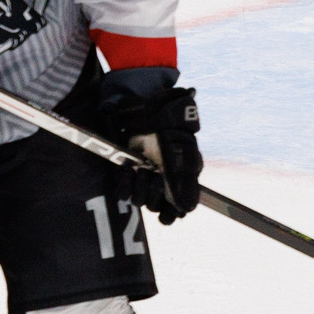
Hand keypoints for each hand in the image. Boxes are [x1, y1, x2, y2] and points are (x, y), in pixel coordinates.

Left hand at [100, 69, 201, 222]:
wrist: (143, 99)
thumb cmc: (167, 115)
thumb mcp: (185, 138)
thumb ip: (188, 166)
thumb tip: (189, 204)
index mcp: (182, 173)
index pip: (181, 206)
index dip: (175, 213)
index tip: (170, 213)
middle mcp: (163, 179)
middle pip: (159, 206)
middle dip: (156, 194)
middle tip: (155, 174)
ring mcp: (144, 176)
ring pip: (142, 201)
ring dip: (141, 189)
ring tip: (142, 168)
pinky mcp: (126, 171)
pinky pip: (123, 192)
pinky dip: (125, 185)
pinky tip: (128, 169)